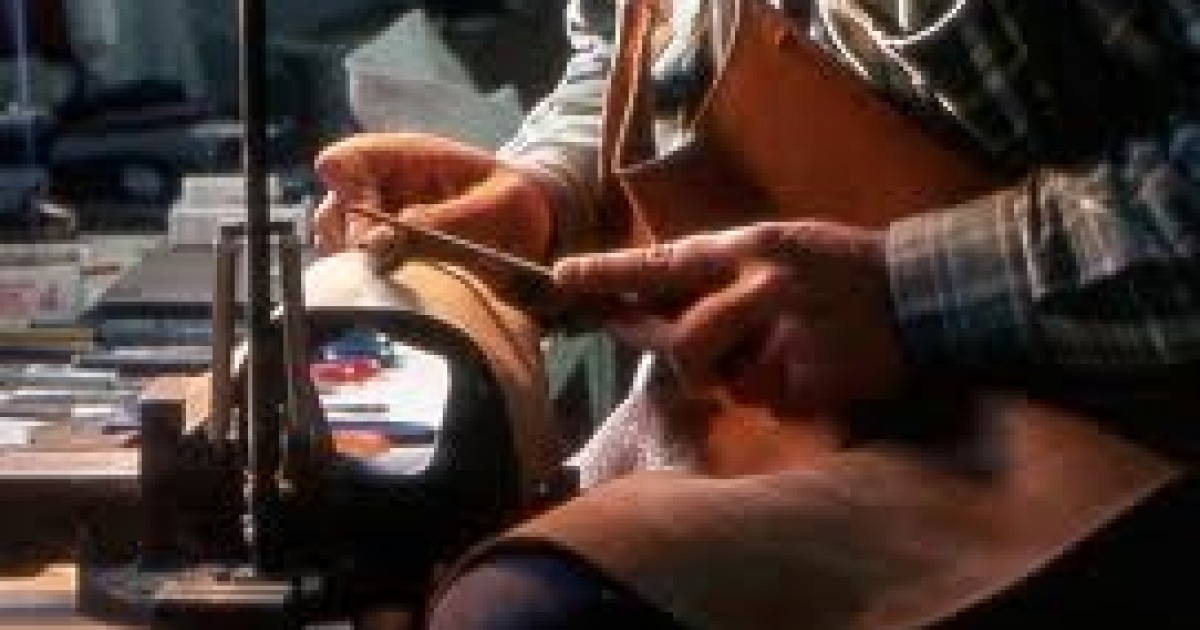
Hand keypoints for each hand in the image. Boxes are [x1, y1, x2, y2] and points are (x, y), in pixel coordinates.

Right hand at [312, 132, 553, 271]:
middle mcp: (382, 185)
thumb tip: (391, 236)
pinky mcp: (387, 252)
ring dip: (360, 265)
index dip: (346, 194)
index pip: (343, 162)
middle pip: (332, 211)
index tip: (377, 233)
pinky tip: (404, 288)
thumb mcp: (499, 205)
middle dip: (355, 242)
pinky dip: (372, 281)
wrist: (535, 228)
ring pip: (337, 244)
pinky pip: (358, 268)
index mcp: (406, 157)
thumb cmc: (519, 204)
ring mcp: (379, 219)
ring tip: (403, 277)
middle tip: (394, 266)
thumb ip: (448, 218)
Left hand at [552, 221, 905, 413]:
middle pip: (684, 345)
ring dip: (749, 380)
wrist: (924, 291)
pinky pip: (774, 404)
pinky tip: (820, 368)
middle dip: (688, 362)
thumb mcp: (778, 249)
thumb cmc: (839, 271)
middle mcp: (760, 286)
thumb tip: (649, 308)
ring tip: (789, 353)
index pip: (660, 264)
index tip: (561, 279)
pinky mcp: (813, 375)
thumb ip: (719, 277)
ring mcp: (788, 332)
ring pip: (730, 383)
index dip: (608, 275)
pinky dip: (790, 396)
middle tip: (709, 361)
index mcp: (746, 249)